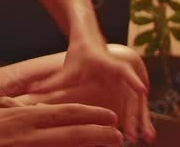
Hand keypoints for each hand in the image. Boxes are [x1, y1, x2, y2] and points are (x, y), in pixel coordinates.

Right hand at [0, 103, 122, 146]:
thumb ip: (15, 115)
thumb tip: (34, 113)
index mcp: (20, 117)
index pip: (62, 114)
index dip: (89, 114)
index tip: (108, 116)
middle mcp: (23, 133)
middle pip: (70, 132)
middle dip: (98, 133)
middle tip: (121, 135)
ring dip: (86, 146)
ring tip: (111, 144)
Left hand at [23, 43, 154, 143]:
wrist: (91, 43)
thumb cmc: (79, 55)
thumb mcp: (67, 69)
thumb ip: (52, 81)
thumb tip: (31, 89)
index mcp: (109, 64)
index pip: (123, 71)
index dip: (132, 80)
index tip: (142, 90)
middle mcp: (122, 73)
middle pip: (134, 93)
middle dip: (138, 113)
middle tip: (136, 133)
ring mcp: (127, 82)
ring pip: (138, 102)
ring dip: (143, 120)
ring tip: (148, 138)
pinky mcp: (127, 90)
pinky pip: (135, 106)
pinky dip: (139, 119)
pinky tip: (142, 136)